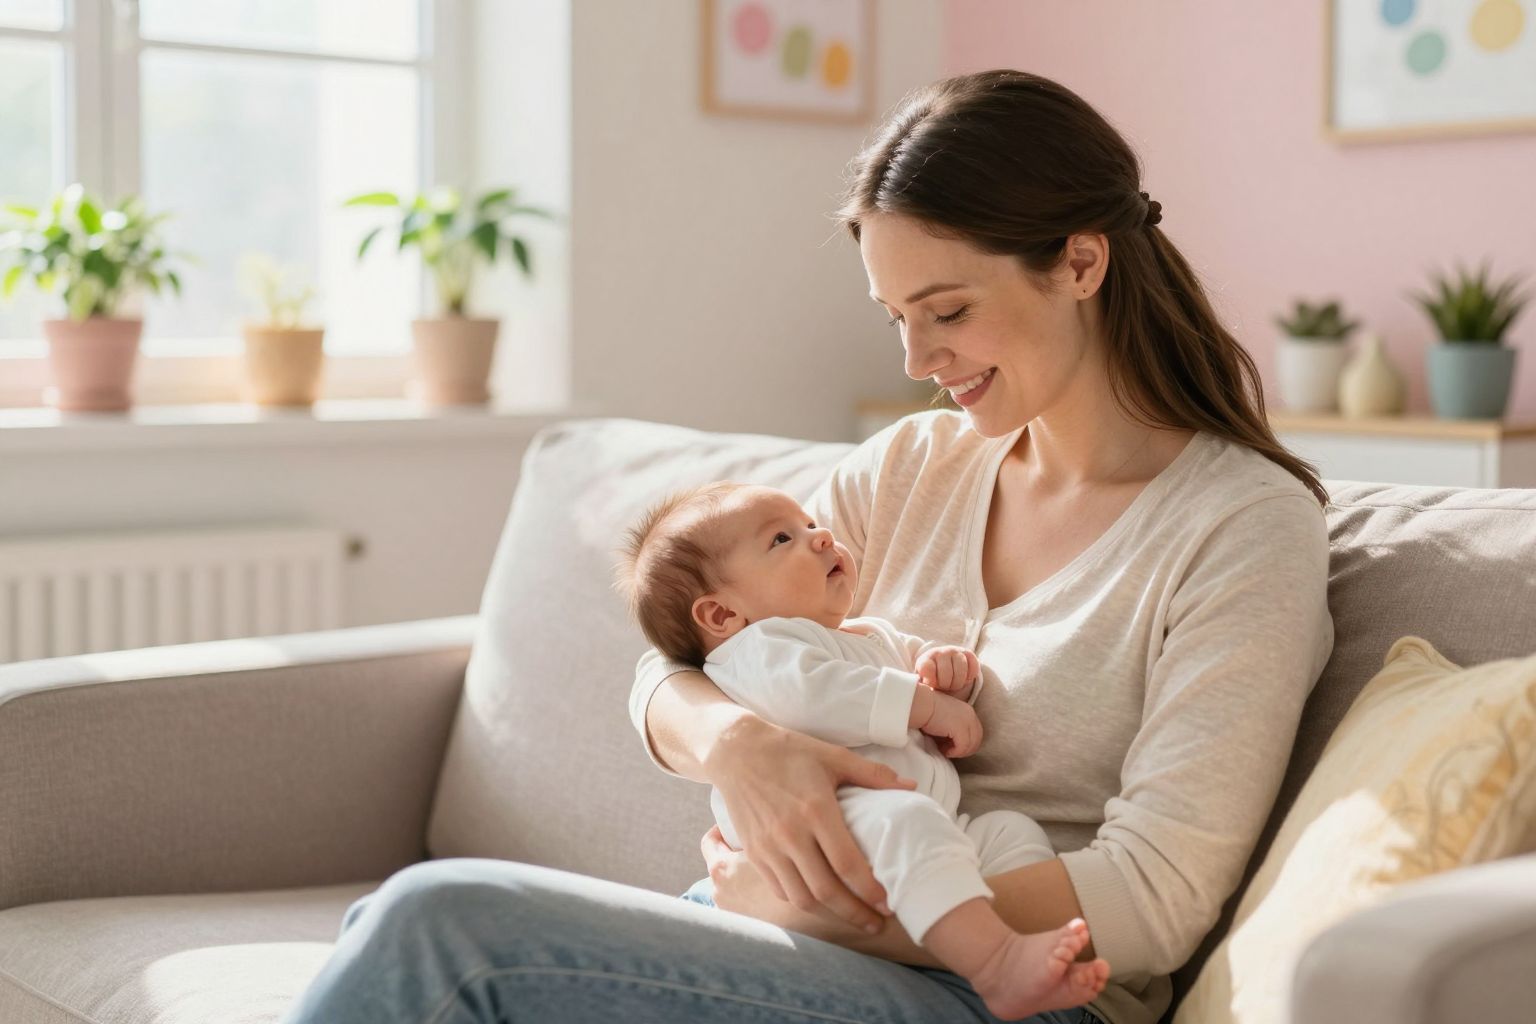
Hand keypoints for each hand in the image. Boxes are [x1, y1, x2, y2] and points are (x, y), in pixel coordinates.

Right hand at [704, 718, 916, 932]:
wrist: (736, 751)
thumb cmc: (790, 751)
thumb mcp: (833, 756)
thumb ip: (872, 775)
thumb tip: (911, 786)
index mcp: (815, 810)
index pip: (847, 863)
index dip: (870, 889)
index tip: (889, 902)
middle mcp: (790, 834)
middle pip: (826, 890)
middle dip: (855, 913)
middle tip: (878, 923)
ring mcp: (768, 847)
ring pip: (801, 897)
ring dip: (830, 914)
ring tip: (853, 917)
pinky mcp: (754, 853)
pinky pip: (780, 889)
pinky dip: (803, 902)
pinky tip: (822, 902)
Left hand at [915, 645, 978, 699]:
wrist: (943, 669)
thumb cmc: (933, 680)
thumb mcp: (924, 684)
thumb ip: (924, 686)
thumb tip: (929, 685)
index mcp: (925, 659)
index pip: (928, 668)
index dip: (932, 681)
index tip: (932, 684)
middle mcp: (940, 652)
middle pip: (946, 673)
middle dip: (946, 685)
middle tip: (945, 686)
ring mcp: (954, 651)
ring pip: (961, 670)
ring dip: (958, 682)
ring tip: (954, 684)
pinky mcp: (968, 653)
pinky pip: (973, 667)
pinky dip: (970, 677)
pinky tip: (964, 678)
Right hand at [917, 690, 981, 757]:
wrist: (920, 704)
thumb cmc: (927, 711)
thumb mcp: (946, 717)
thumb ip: (954, 727)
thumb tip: (954, 743)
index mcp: (968, 711)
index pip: (976, 732)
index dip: (966, 743)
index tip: (951, 745)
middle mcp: (970, 715)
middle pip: (976, 740)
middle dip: (964, 750)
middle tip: (950, 751)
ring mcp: (967, 722)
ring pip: (971, 745)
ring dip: (959, 752)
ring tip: (945, 751)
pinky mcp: (960, 729)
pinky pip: (962, 747)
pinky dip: (954, 752)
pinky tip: (944, 751)